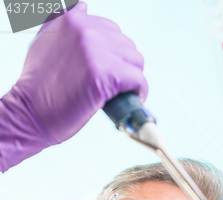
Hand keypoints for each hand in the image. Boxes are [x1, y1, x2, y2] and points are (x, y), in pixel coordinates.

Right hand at [0, 2, 147, 171]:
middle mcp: (85, 30)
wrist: (30, 113)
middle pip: (127, 46)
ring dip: (132, 80)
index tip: (110, 72)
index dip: (114, 55)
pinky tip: (131, 99)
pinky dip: (139, 92)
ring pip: (136, 62)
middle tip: (114, 87)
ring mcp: (95, 51)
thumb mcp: (45, 41)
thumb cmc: (37, 86)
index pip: (112, 31)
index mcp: (72, 19)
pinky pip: (138, 80)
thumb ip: (64, 23)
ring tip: (120, 94)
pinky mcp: (104, 74)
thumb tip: (83, 7)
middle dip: (124, 68)